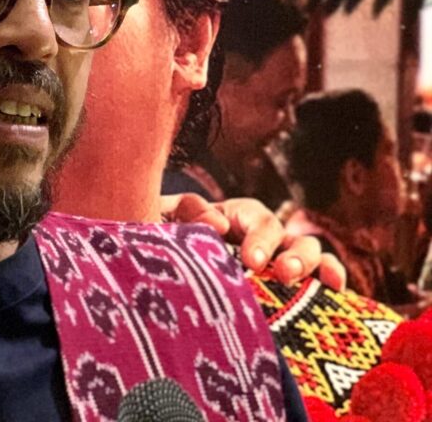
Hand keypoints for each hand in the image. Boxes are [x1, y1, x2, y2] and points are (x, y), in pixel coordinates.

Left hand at [160, 193, 346, 289]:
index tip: (252, 261)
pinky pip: (318, 278)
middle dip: (288, 254)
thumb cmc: (169, 238)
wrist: (165, 273)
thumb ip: (186, 212)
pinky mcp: (288, 286)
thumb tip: (217, 225)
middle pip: (286, 236)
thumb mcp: (167, 218)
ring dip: (309, 265)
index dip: (258, 238)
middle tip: (280, 273)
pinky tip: (336, 290)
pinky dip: (330, 278)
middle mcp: (262, 236)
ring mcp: (278, 259)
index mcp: (234, 216)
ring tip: (306, 283)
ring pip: (307, 252)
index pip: (255, 218)